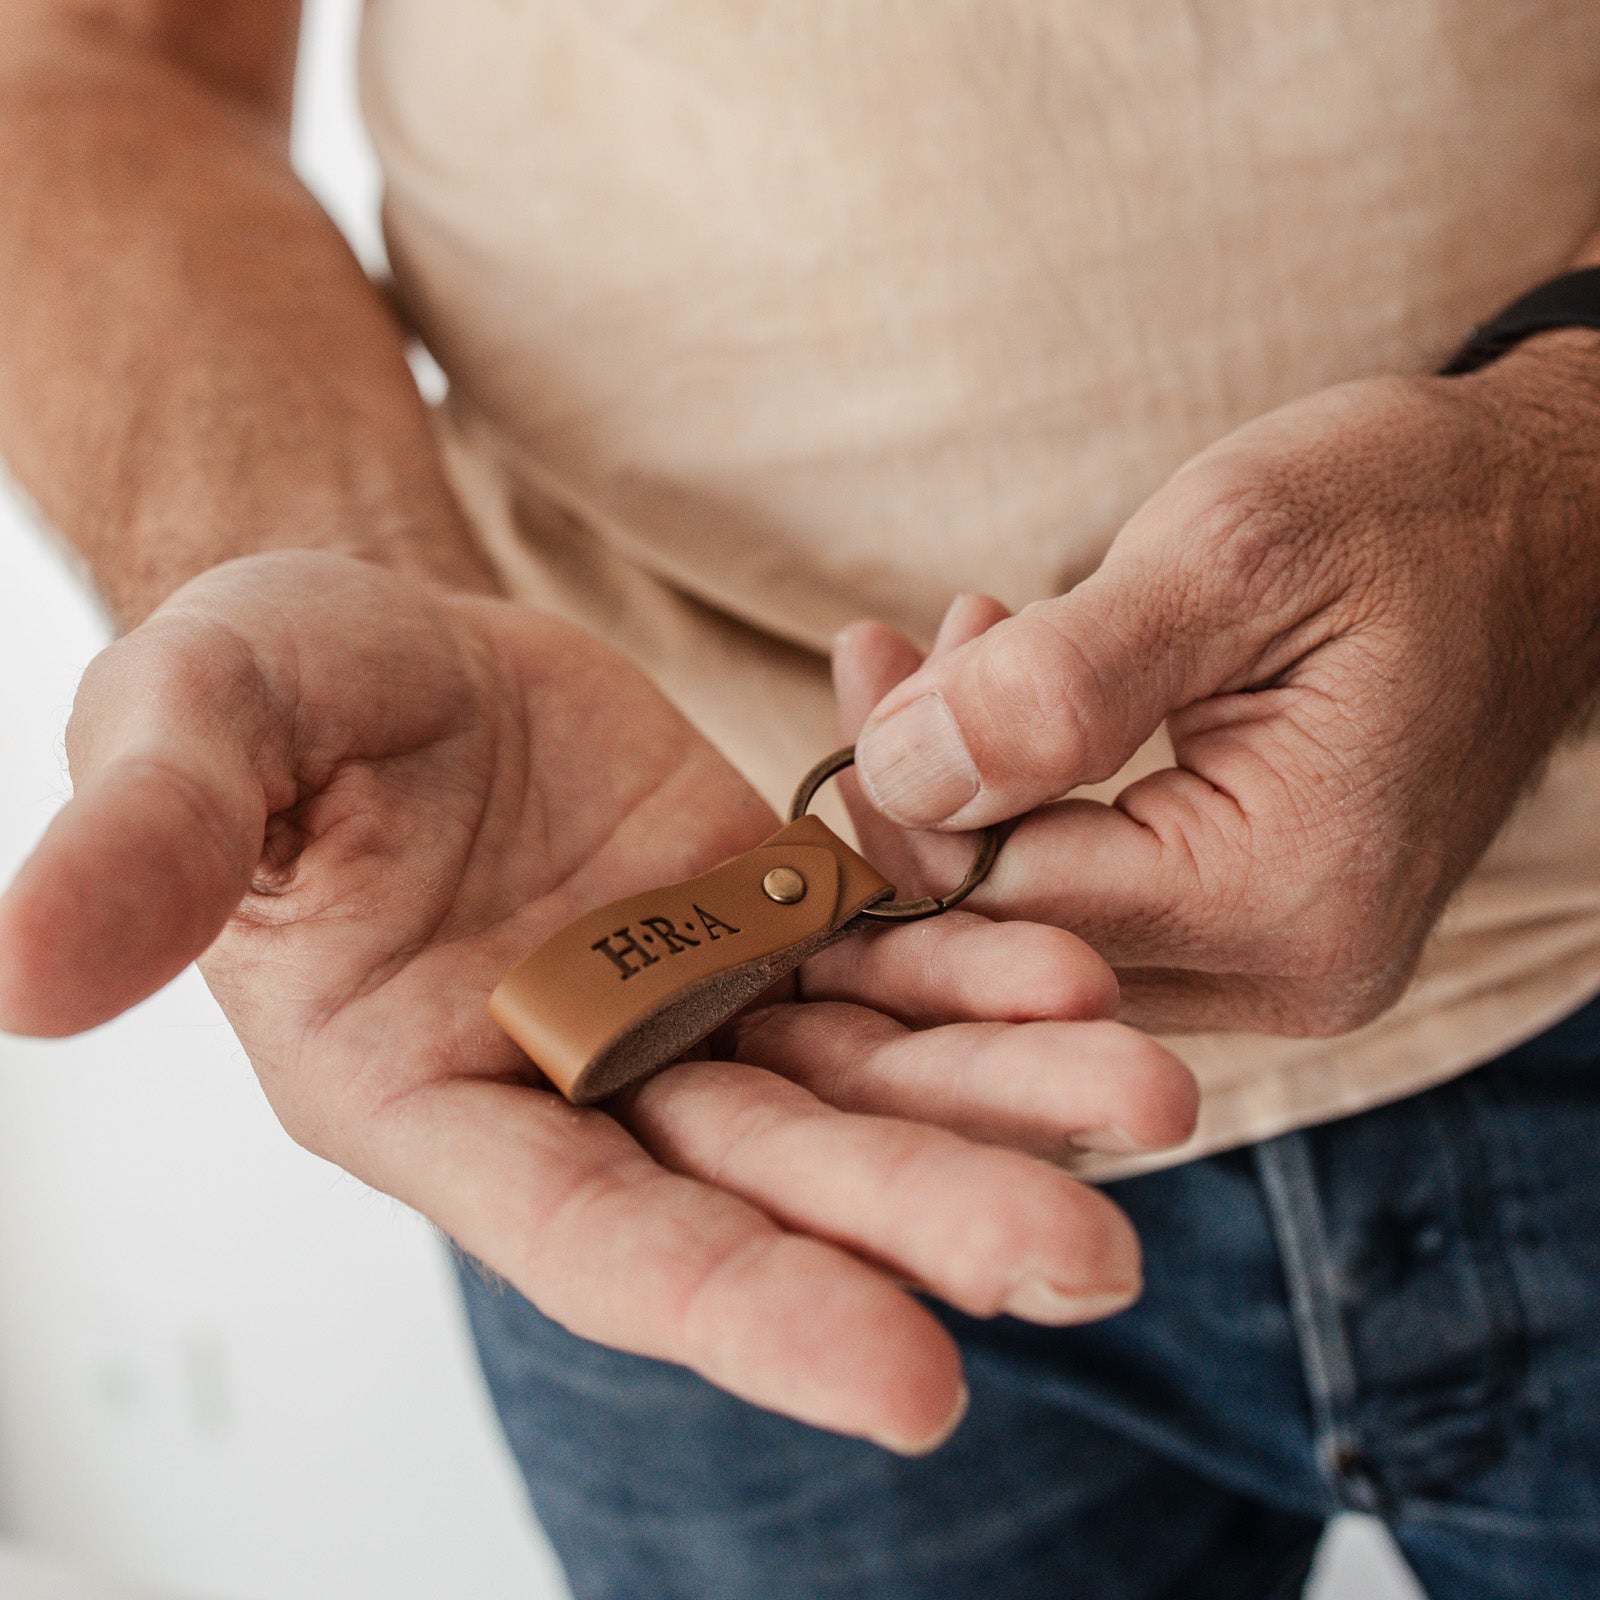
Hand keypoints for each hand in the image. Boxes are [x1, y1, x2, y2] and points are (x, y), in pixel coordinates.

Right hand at [0, 551, 1195, 1451]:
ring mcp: (679, 1004)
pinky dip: (976, 974)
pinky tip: (1076, 978)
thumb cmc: (261, 691)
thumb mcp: (193, 735)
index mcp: (430, 1099)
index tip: (915, 1386)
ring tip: (1151, 1106)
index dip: (743, 1310)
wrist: (382, 635)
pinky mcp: (754, 914)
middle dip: (928, 1223)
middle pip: (771, 1183)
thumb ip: (148, 850)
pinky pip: (882, 958)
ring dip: (998, 1104)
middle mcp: (575, 1086)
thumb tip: (25, 974)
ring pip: (858, 1083)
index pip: (597, 1238)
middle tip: (1097, 1258)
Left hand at [844, 338, 1599, 1035]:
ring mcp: (1285, 965)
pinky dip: (1037, 805)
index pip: (1011, 900)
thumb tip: (898, 772)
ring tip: (957, 645)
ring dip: (976, 791)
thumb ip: (1054, 681)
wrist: (1548, 524)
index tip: (869, 668)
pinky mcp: (1269, 932)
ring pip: (1050, 918)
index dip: (908, 795)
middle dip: (926, 792)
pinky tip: (1012, 697)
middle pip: (1017, 930)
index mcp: (1288, 894)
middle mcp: (1291, 969)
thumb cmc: (1411, 513)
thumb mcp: (1229, 554)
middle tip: (881, 655)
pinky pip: (1104, 898)